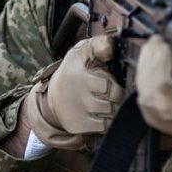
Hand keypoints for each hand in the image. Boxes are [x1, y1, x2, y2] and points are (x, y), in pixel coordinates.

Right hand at [24, 34, 125, 148]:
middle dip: (118, 96)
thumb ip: (99, 45)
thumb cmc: (74, 72)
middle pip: (115, 98)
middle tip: (114, 93)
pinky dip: (107, 121)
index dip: (116, 83)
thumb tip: (111, 46)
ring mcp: (77, 109)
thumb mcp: (81, 52)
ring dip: (115, 108)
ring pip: (111, 112)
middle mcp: (77, 91)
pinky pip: (104, 126)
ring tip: (108, 102)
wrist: (53, 98)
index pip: (109, 81)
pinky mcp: (77, 125)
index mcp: (78, 70)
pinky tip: (101, 114)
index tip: (113, 81)